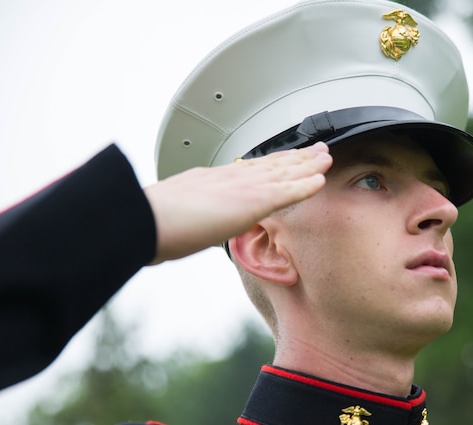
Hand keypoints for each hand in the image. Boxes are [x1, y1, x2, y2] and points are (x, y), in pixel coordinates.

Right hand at [144, 142, 331, 263]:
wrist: (146, 220)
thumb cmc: (153, 223)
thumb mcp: (176, 213)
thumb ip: (190, 215)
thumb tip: (189, 226)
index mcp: (213, 179)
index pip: (251, 168)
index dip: (272, 162)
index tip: (286, 157)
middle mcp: (231, 177)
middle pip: (272, 163)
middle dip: (296, 157)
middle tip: (316, 150)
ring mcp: (242, 186)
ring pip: (284, 172)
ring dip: (308, 165)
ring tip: (326, 158)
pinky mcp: (252, 201)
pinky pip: (286, 191)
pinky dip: (305, 185)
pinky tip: (320, 180)